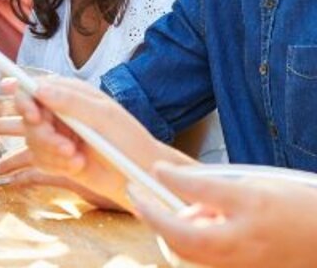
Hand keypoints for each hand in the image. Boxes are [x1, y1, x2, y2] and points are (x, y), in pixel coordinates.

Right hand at [15, 76, 190, 210]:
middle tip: (67, 148)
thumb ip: (71, 101)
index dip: (25, 100)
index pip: (32, 87)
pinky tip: (77, 166)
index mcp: (68, 93)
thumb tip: (40, 89)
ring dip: (53, 153)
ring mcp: (55, 134)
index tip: (34, 116)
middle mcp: (57, 111)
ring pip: (32, 140)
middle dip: (45, 136)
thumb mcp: (103, 116)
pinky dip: (56, 166)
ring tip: (77, 158)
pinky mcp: (55, 157)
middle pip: (28, 118)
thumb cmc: (128, 140)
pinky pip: (39, 160)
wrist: (139, 176)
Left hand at [131, 162, 316, 267]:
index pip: (195, 198)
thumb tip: (175, 191)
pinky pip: (206, 263)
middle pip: (184, 239)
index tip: (151, 172)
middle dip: (154, 218)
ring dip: (172, 232)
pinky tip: (198, 225)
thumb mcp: (252, 186)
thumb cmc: (295, 207)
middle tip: (137, 196)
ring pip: (191, 256)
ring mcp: (244, 265)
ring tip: (173, 208)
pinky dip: (192, 245)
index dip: (168, 183)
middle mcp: (243, 244)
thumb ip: (210, 189)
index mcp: (248, 211)